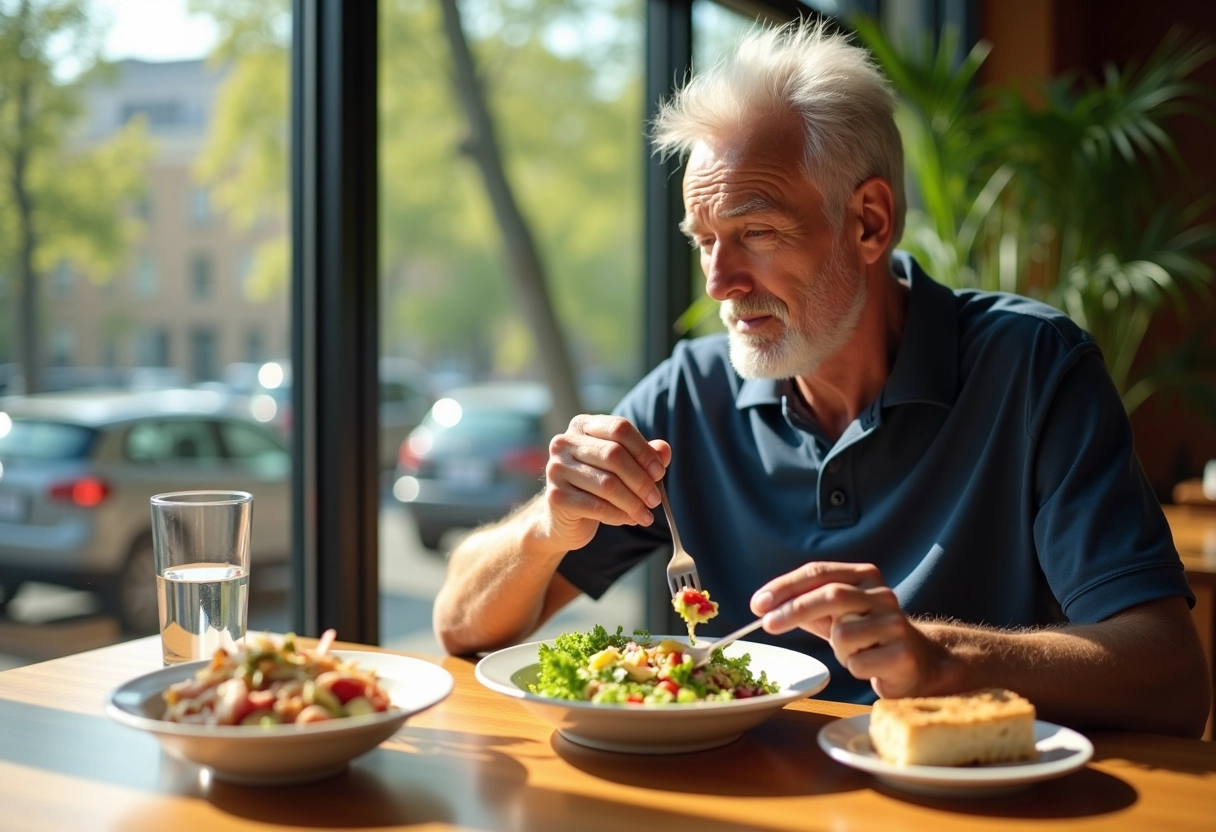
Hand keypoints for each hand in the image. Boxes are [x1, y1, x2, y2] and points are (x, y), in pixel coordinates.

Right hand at [540, 415, 670, 552]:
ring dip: (633, 502)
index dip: (644, 451)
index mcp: (582, 426)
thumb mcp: (621, 467)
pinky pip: (597, 506)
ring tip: (646, 514)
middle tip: (655, 500)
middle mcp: (564, 443)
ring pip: (607, 483)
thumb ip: (643, 455)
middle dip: (641, 480)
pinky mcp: (556, 496)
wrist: (562, 518)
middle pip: (614, 455)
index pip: (619, 428)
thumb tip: (664, 450)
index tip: (660, 472)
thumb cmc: (595, 486)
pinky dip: (618, 515)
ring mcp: (556, 468)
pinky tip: (629, 520)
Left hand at [750, 561, 949, 697]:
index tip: (758, 603)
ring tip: (854, 652)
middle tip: (766, 625)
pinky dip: (854, 668)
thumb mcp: (835, 615)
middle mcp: (882, 594)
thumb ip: (804, 605)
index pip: (819, 572)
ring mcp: (895, 623)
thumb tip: (764, 606)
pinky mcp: (902, 653)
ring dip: (837, 650)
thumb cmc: (867, 637)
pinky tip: (870, 665)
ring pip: (843, 635)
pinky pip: (857, 663)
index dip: (785, 587)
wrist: (917, 663)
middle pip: (831, 595)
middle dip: (793, 610)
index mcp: (864, 576)